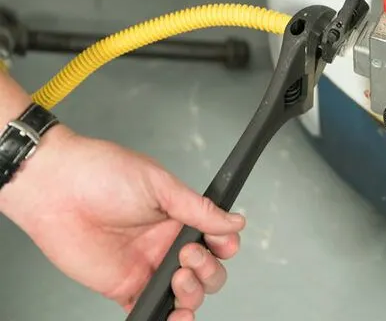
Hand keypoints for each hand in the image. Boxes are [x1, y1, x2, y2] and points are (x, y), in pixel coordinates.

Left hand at [1, 126, 243, 319]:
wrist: (57, 189)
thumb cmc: (102, 174)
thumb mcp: (160, 184)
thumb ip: (198, 208)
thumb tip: (235, 222)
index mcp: (180, 217)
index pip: (217, 239)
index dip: (225, 245)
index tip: (222, 243)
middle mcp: (167, 244)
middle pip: (208, 271)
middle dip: (209, 270)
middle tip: (188, 255)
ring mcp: (148, 268)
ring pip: (186, 294)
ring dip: (193, 293)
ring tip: (179, 278)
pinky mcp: (124, 288)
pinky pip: (151, 312)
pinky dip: (167, 320)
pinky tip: (176, 316)